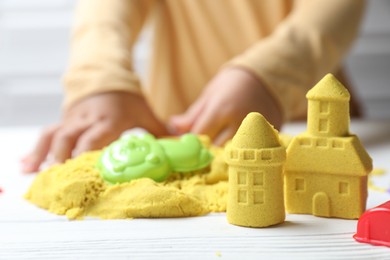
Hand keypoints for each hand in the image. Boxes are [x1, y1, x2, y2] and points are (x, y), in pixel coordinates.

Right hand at [21, 92, 167, 172]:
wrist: (107, 79)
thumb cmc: (128, 100)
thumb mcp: (145, 112)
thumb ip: (161, 130)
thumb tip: (182, 144)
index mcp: (109, 119)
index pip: (95, 137)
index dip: (87, 153)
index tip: (83, 171)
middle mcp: (87, 119)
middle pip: (69, 137)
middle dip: (62, 157)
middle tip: (57, 179)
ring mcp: (73, 119)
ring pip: (53, 135)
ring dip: (43, 154)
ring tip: (33, 173)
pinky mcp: (64, 120)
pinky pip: (46, 134)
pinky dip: (36, 150)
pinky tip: (26, 164)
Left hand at [169, 67, 282, 145]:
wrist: (265, 78)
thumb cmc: (231, 84)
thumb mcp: (209, 95)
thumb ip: (192, 116)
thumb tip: (173, 129)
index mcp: (222, 109)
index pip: (200, 135)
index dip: (190, 141)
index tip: (187, 142)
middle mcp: (239, 123)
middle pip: (215, 148)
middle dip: (206, 148)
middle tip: (203, 144)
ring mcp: (255, 131)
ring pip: (231, 153)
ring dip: (222, 152)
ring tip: (220, 143)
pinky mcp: (266, 137)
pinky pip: (248, 152)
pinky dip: (239, 151)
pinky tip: (236, 144)